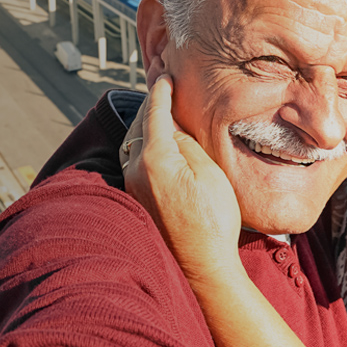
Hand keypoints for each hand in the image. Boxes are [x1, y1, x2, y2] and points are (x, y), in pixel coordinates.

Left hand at [123, 78, 243, 284]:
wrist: (202, 268)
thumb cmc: (213, 222)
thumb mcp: (210, 175)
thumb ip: (188, 145)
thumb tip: (173, 130)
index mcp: (155, 159)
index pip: (155, 114)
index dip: (161, 92)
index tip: (165, 77)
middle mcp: (135, 171)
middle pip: (139, 127)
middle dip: (150, 107)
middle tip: (161, 89)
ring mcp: (133, 188)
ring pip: (133, 145)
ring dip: (145, 127)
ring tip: (159, 114)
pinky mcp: (136, 202)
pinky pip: (134, 162)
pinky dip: (143, 146)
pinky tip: (156, 147)